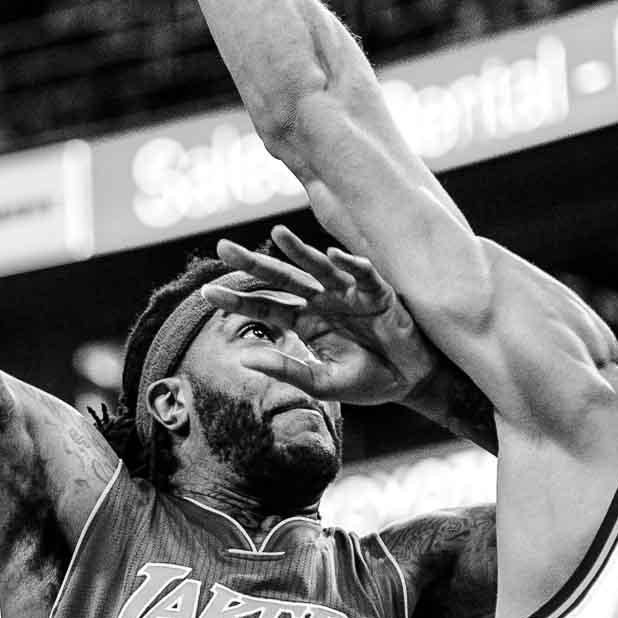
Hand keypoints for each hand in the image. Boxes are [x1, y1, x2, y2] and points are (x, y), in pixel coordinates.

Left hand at [202, 226, 440, 406]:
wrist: (410, 381)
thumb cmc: (367, 380)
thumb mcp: (321, 383)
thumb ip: (286, 370)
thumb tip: (243, 358)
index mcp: (304, 322)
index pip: (265, 307)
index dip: (238, 299)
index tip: (206, 293)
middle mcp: (321, 301)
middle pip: (282, 278)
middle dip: (254, 262)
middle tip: (223, 246)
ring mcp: (348, 294)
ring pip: (319, 268)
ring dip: (300, 251)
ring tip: (278, 234)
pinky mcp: (378, 293)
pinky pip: (362, 275)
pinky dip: (350, 265)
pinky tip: (333, 255)